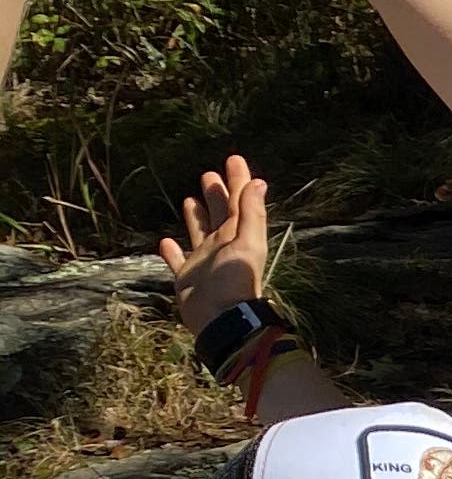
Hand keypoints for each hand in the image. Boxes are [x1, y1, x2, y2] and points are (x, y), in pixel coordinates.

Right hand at [159, 154, 268, 332]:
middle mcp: (221, 246)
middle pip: (220, 215)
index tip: (233, 159)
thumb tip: (258, 182)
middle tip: (209, 174)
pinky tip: (165, 241)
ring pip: (199, 233)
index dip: (237, 181)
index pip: (239, 202)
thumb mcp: (247, 243)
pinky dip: (172, 252)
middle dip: (216, 194)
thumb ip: (252, 214)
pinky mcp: (187, 278)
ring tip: (190, 199)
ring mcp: (203, 262)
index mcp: (238, 236)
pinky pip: (177, 262)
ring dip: (196, 217)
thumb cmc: (234, 281)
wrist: (220, 319)